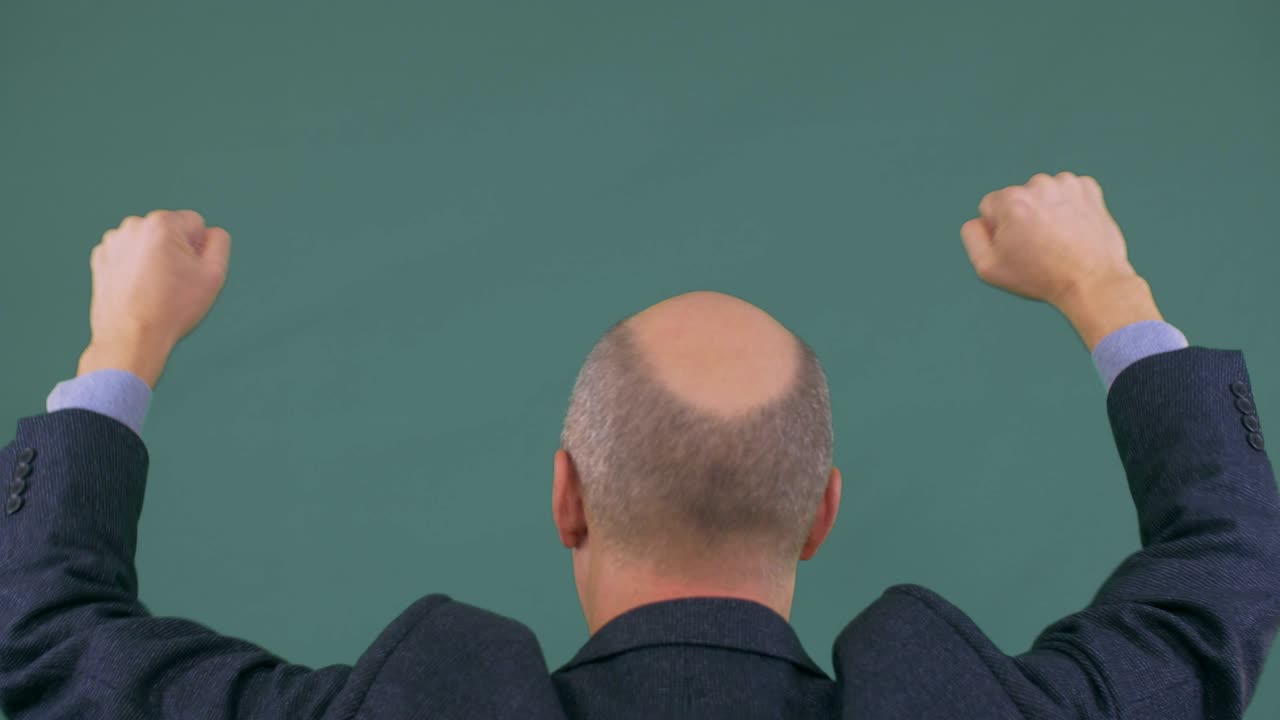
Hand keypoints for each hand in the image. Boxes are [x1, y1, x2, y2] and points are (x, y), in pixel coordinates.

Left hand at [78, 210, 230, 387]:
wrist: (130, 338)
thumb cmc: (173, 308)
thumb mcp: (213, 275)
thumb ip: (219, 242)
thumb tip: (210, 232)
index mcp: (162, 224)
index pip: (196, 223)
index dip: (199, 249)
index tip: (190, 273)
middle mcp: (133, 225)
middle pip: (170, 231)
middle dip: (175, 252)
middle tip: (173, 284)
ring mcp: (113, 242)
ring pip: (149, 243)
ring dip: (155, 258)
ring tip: (154, 289)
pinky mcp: (100, 258)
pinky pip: (128, 255)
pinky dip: (135, 268)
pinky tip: (138, 290)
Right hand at [959, 171, 1136, 307]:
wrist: (1093, 282)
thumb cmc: (1038, 277)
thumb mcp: (988, 267)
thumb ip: (972, 237)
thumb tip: (978, 219)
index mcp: (1010, 200)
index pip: (989, 207)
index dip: (998, 230)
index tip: (1016, 248)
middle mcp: (1037, 184)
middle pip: (1016, 198)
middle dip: (1022, 217)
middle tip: (1039, 247)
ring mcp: (1066, 183)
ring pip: (1042, 194)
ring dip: (1045, 211)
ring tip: (1057, 239)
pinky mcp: (1088, 187)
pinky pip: (1066, 193)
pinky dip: (1068, 207)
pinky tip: (1072, 229)